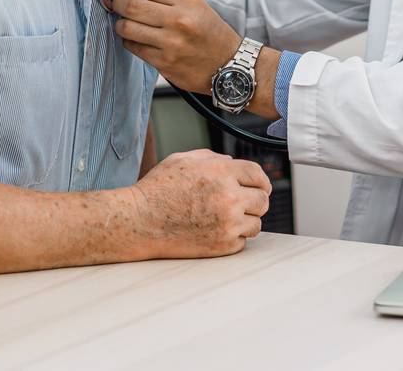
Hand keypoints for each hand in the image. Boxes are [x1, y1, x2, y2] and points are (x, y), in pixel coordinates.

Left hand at [106, 0, 240, 92]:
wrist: (229, 65)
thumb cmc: (210, 33)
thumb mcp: (195, 5)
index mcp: (187, 0)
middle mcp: (178, 20)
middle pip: (132, 5)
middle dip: (117, 2)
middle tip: (115, 2)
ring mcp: (170, 43)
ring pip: (127, 27)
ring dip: (120, 23)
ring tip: (124, 21)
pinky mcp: (164, 63)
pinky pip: (134, 48)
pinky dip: (129, 40)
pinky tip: (135, 38)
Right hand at [131, 148, 270, 256]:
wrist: (140, 221)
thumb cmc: (157, 189)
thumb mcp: (182, 160)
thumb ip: (211, 157)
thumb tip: (231, 162)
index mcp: (221, 172)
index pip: (258, 174)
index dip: (261, 180)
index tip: (261, 186)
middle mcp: (229, 197)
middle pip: (263, 200)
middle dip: (255, 200)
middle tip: (244, 203)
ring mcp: (227, 223)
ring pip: (256, 223)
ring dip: (246, 220)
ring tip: (226, 218)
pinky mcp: (222, 245)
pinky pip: (242, 242)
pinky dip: (234, 237)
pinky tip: (216, 230)